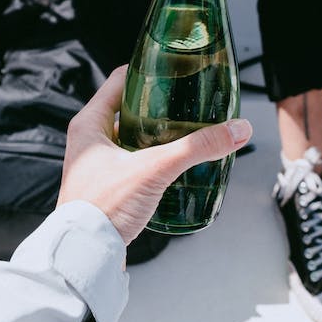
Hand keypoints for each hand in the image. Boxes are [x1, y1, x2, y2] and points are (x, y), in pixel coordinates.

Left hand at [58, 66, 252, 244]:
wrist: (86, 252)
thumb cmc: (102, 208)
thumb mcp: (155, 169)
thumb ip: (197, 148)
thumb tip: (235, 130)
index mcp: (89, 122)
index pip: (119, 80)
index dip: (146, 71)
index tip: (172, 69)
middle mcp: (88, 138)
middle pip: (126, 107)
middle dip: (157, 105)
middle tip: (185, 102)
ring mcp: (94, 162)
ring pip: (129, 135)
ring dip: (155, 133)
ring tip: (184, 131)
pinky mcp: (104, 184)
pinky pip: (130, 160)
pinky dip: (150, 157)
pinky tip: (170, 163)